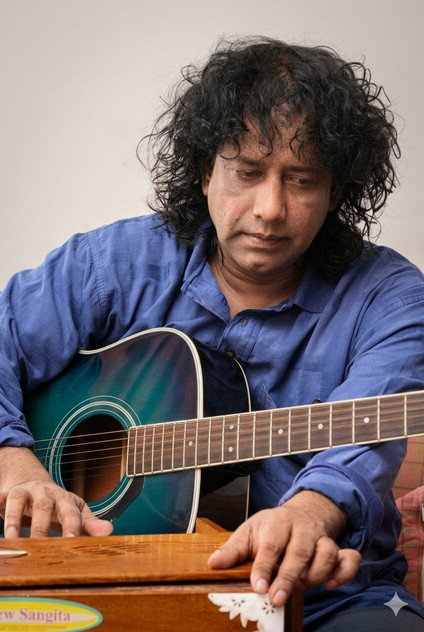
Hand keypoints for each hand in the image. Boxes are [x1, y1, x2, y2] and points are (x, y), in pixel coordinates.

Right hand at [0, 446, 112, 537]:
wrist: (32, 481)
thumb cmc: (56, 504)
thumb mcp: (74, 511)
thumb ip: (89, 524)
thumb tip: (109, 531)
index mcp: (66, 500)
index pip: (71, 513)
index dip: (72, 526)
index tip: (72, 541)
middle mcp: (46, 493)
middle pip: (45, 507)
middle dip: (42, 526)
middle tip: (40, 546)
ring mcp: (27, 492)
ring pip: (20, 502)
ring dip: (15, 520)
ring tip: (13, 540)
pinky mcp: (9, 493)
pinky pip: (2, 500)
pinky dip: (0, 509)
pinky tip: (1, 530)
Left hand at [208, 490, 360, 605]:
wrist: (302, 512)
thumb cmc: (272, 527)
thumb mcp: (249, 532)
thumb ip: (233, 549)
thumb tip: (214, 563)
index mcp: (277, 522)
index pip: (271, 543)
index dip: (264, 565)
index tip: (257, 586)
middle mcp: (302, 528)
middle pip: (299, 551)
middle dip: (288, 577)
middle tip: (276, 599)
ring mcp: (321, 538)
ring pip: (326, 553)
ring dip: (315, 574)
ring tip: (302, 588)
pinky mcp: (338, 548)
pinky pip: (349, 559)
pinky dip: (344, 572)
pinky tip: (331, 584)